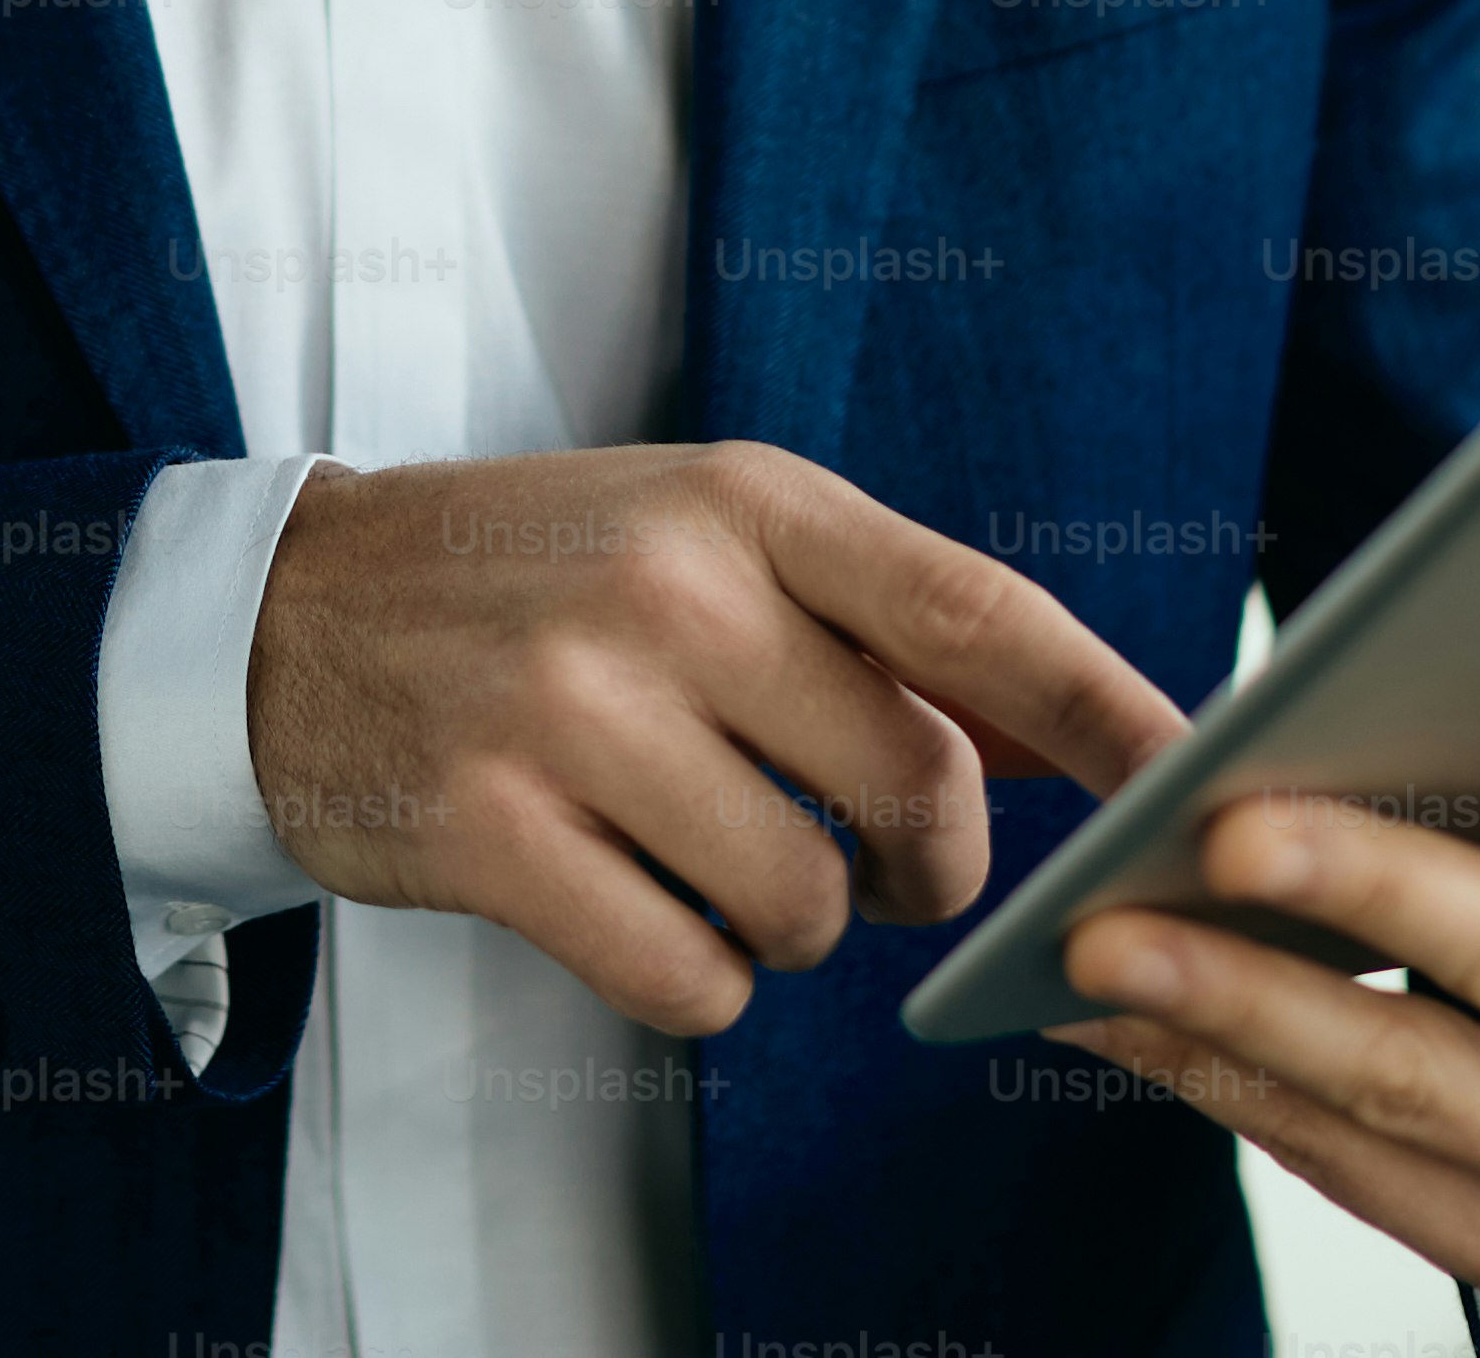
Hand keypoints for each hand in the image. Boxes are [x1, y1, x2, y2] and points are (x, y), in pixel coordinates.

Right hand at [243, 443, 1189, 1035]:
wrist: (281, 614)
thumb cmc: (534, 579)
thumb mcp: (705, 538)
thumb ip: (887, 631)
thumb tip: (1095, 737)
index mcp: (744, 497)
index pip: (976, 613)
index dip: (1108, 714)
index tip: (1198, 787)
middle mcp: (667, 587)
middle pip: (916, 791)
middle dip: (927, 869)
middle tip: (877, 868)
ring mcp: (570, 708)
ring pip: (803, 905)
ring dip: (788, 928)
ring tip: (709, 863)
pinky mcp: (488, 829)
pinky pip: (686, 978)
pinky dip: (690, 980)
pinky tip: (630, 909)